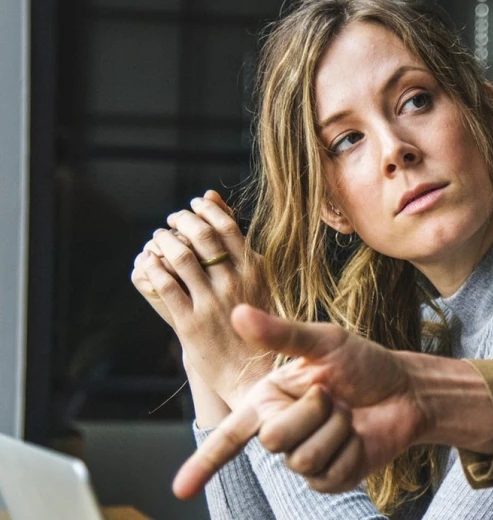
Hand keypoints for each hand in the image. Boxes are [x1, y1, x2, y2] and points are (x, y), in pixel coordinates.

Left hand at [132, 190, 271, 407]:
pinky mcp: (190, 324)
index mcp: (255, 271)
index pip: (228, 227)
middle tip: (172, 219)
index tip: (194, 204)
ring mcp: (212, 303)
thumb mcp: (259, 282)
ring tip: (158, 238)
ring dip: (164, 241)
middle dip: (182, 220)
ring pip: (181, 258)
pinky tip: (149, 262)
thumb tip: (218, 204)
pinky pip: (166, 287)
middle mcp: (235, 284)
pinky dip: (153, 268)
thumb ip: (240, 248)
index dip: (206, 210)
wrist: (253, 373)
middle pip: (202, 237)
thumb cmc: (258, 324)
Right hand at [174, 305, 425, 498]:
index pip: (229, 436)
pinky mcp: (331, 478)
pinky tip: (360, 436)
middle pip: (273, 439)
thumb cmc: (364, 363)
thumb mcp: (326, 342)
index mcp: (269, 400)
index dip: (203, 463)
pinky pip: (330, 474)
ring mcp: (306, 458)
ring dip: (336, 430)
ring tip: (348, 413)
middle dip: (312, 412)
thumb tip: (238, 313)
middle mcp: (281, 431)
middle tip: (333, 395)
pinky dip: (352, 451)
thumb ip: (282, 334)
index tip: (178, 490)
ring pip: (303, 459)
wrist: (406, 390)